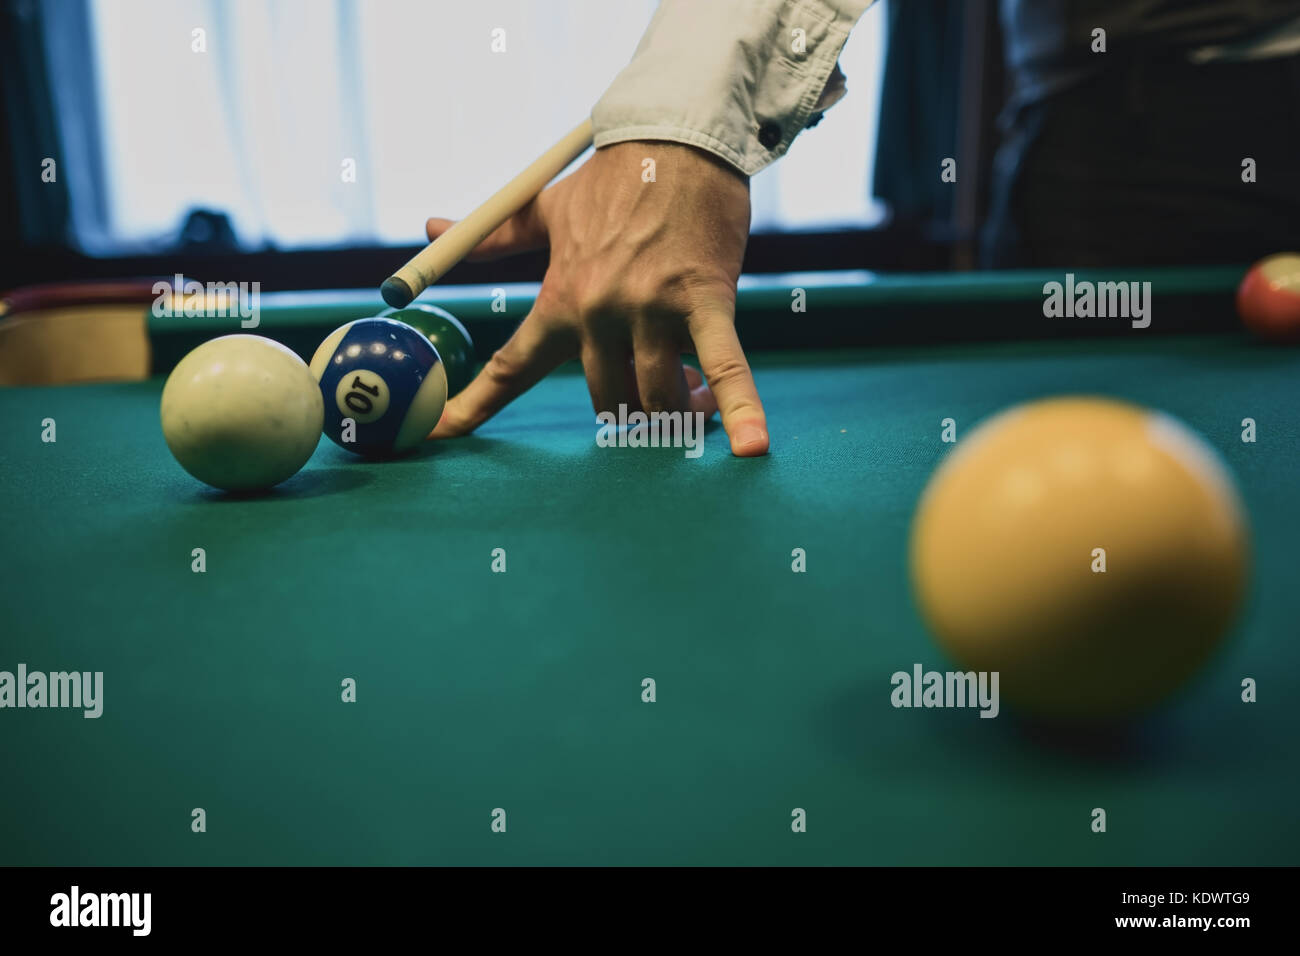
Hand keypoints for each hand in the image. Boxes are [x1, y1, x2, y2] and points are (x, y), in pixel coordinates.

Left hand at [426, 140, 769, 455]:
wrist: (680, 139)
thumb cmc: (616, 182)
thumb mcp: (546, 209)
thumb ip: (493, 236)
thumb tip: (430, 225)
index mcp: (560, 298)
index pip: (510, 367)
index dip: (475, 406)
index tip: (439, 435)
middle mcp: (599, 312)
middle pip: (607, 399)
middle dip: (631, 407)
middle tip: (654, 397)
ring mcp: (653, 310)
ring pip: (657, 396)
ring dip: (678, 409)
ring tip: (695, 399)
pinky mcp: (706, 302)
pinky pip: (725, 366)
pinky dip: (741, 409)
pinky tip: (752, 447)